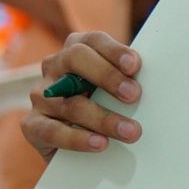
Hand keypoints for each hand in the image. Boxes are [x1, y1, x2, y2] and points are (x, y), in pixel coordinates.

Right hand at [21, 31, 142, 163]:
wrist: (78, 148)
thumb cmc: (107, 107)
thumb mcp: (117, 90)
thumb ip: (128, 80)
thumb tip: (156, 82)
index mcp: (77, 50)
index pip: (92, 41)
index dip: (113, 51)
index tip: (135, 66)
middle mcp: (55, 67)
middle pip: (76, 59)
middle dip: (107, 76)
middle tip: (133, 95)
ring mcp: (41, 95)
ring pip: (70, 102)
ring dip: (104, 118)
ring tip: (131, 132)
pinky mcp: (32, 125)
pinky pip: (51, 131)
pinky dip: (78, 138)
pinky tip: (100, 144)